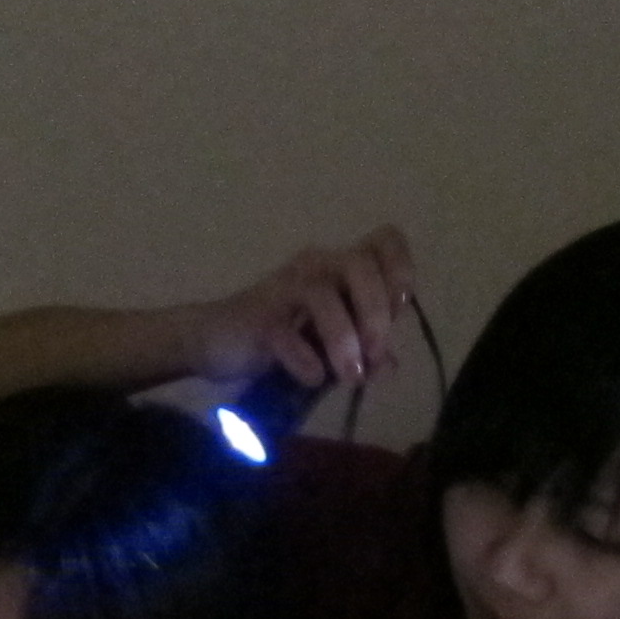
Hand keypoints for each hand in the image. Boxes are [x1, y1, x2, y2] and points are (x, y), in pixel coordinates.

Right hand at [186, 227, 415, 392]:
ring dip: (344, 340)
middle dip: (375, 313)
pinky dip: (306, 360)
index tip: (398, 308)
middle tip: (375, 354)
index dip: (399, 269)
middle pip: (359, 265)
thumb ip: (364, 352)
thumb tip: (389, 367)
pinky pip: (286, 334)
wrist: (219, 342)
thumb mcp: (333, 346)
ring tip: (349, 376)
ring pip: (323, 296)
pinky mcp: (259, 317)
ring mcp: (285, 288)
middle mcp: (316, 266)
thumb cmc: (285, 339)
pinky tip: (312, 378)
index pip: (384, 240)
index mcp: (339, 267)